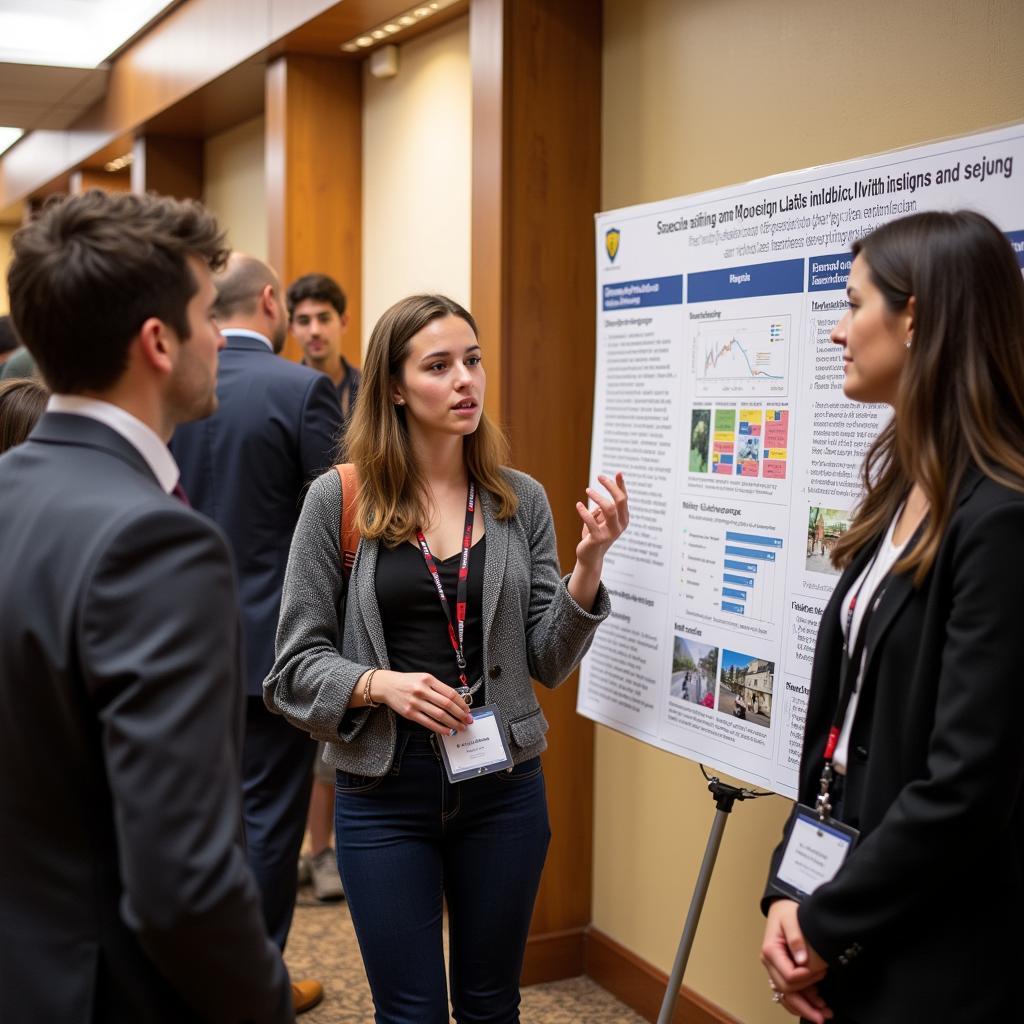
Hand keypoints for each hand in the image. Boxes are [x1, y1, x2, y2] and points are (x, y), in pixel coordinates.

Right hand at [369, 671, 473, 734]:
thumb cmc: (407, 682)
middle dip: (460, 714)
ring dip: (453, 723)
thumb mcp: (424, 678)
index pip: (450, 692)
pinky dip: (440, 728)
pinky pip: (428, 723)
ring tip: (460, 727)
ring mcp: (415, 702)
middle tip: (467, 720)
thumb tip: (455, 701)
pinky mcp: (410, 713)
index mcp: (428, 679)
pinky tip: (447, 731)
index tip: (467, 709)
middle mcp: (422, 690)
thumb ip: (438, 687)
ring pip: (439, 715)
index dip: (461, 703)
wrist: (387, 685)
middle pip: (446, 704)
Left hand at [575, 472, 628, 568]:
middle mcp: (620, 525)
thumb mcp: (601, 518)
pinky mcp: (598, 538)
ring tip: (588, 490)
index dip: (621, 485)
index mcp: (623, 519)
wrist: (590, 557)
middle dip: (611, 486)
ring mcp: (611, 532)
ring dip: (598, 497)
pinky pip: (591, 521)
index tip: (618, 472)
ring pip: (609, 508)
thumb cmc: (595, 534)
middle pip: (620, 501)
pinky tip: (578, 505)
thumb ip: (604, 506)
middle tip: (599, 477)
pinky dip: (584, 511)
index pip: (624, 498)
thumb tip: (603, 487)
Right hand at [761, 901, 830, 1019]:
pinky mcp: (783, 972)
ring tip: (824, 1015)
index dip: (804, 979)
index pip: (787, 976)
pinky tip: (820, 1006)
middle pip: (786, 991)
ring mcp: (776, 970)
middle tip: (826, 1008)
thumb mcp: (791, 919)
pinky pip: (791, 993)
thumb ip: (796, 937)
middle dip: (806, 1003)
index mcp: (770, 951)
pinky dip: (805, 1002)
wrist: (782, 909)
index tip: (819, 973)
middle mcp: (770, 964)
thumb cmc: (787, 912)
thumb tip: (802, 960)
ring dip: (805, 1008)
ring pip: (788, 997)